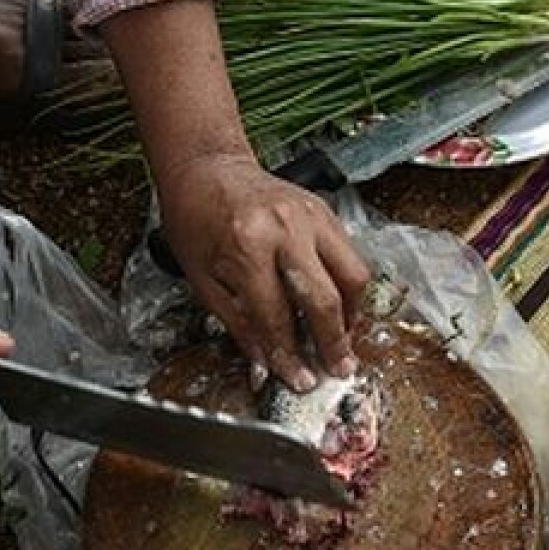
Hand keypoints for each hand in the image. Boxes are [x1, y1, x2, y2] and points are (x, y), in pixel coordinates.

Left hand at [156, 153, 370, 389]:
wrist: (206, 170)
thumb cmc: (196, 221)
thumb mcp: (203, 281)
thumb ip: (239, 325)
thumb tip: (266, 365)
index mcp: (247, 248)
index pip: (278, 317)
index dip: (290, 355)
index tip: (300, 379)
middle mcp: (285, 229)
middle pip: (325, 299)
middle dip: (333, 342)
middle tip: (337, 368)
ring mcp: (311, 217)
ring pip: (353, 275)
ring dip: (352, 314)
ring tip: (342, 337)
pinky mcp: (325, 211)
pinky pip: (350, 255)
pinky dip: (348, 286)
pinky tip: (338, 305)